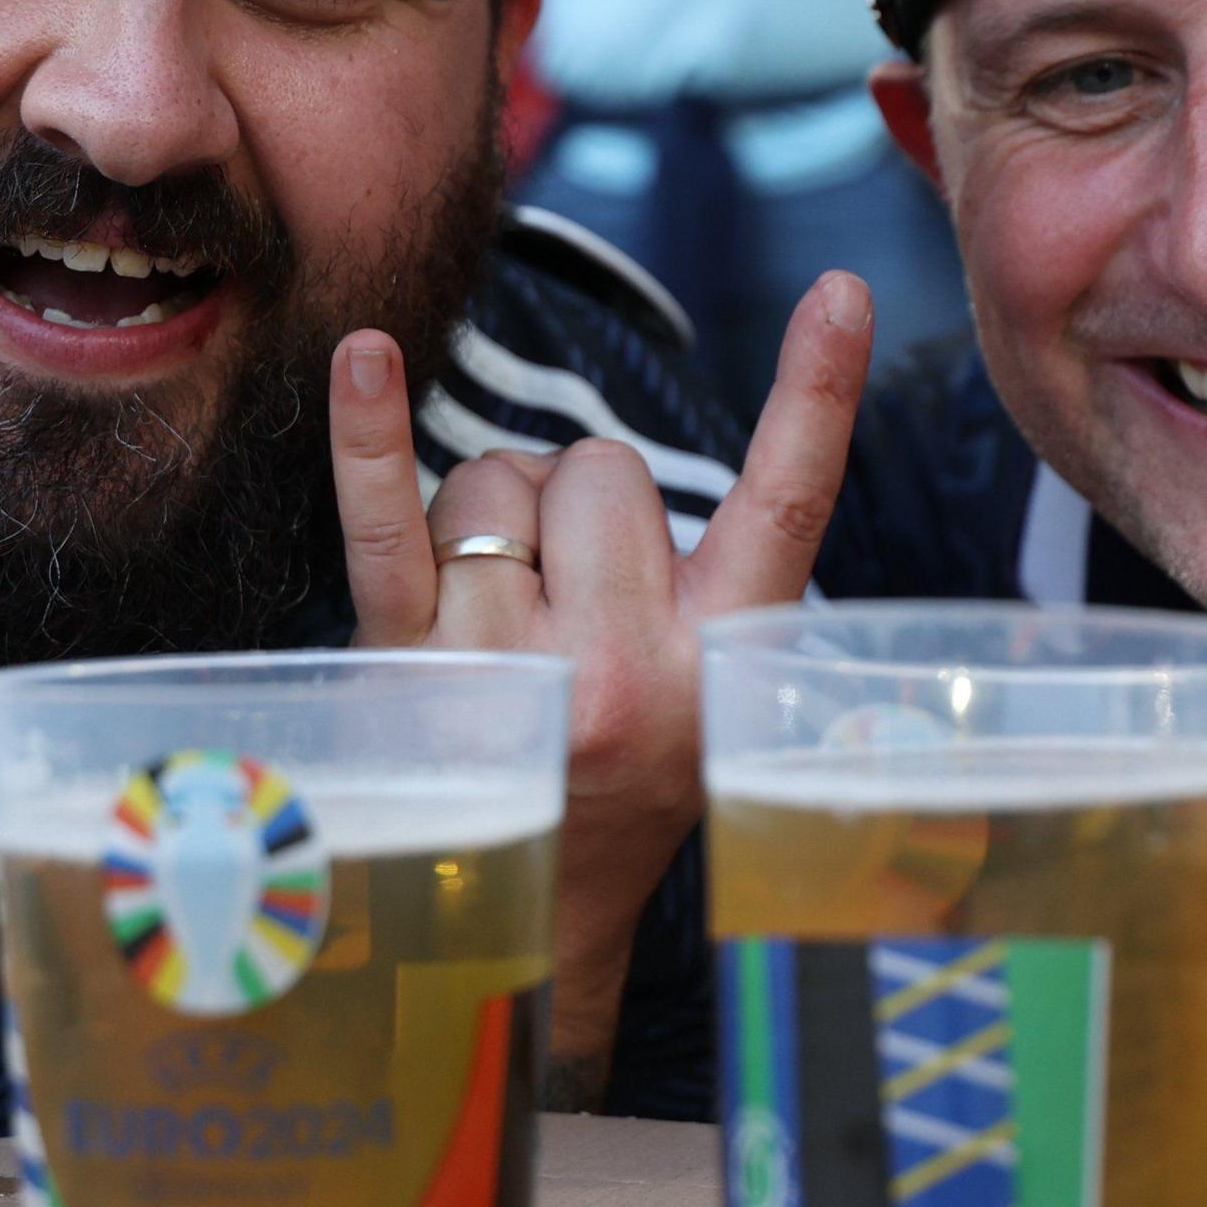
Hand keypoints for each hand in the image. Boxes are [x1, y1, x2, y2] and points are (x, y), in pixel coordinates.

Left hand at [328, 274, 873, 1089]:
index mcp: (719, 669)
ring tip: (495, 618)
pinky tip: (364, 357)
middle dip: (576, 501)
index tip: (842, 289)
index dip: (820, 395)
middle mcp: (623, 671)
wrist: (519, 916)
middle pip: (601, 470)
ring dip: (487, 515)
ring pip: (496, 482)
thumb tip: (587, 473)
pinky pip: (386, 523)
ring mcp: (510, 671)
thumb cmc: (613, 776)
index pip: (785, 509)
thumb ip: (693, 590)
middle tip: (568, 600)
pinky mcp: (405, 664)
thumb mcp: (703, 699)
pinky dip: (370, 433)